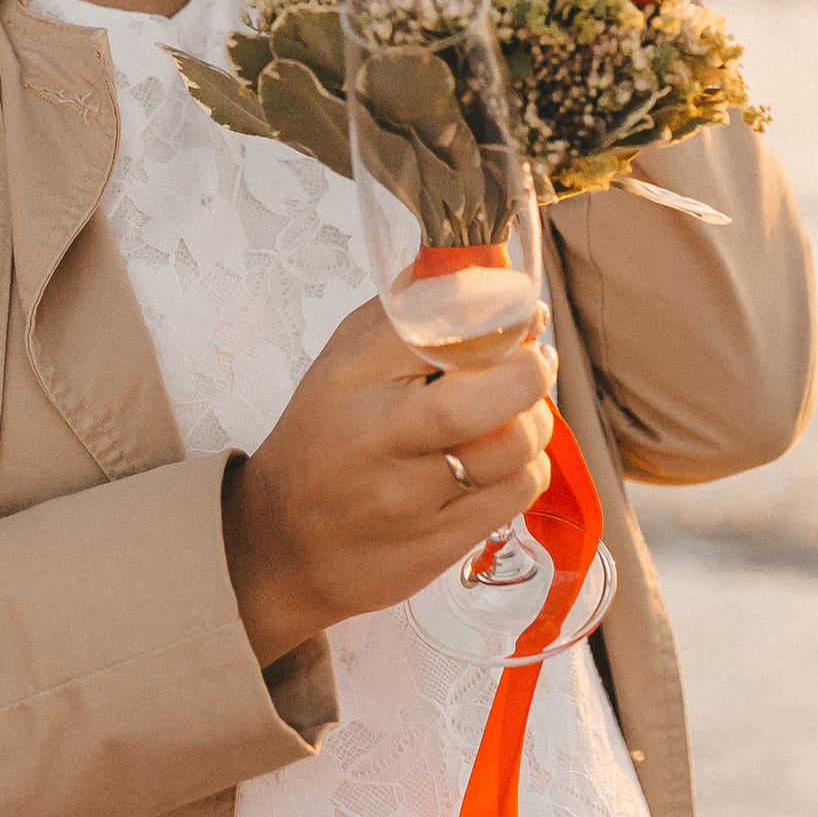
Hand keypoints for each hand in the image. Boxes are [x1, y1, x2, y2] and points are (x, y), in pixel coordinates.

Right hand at [222, 298, 556, 667]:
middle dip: (531, 370)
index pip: (443, 327)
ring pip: (516, 446)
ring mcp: (414, 497)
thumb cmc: (325, 439)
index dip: (501, 314)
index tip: (524, 312)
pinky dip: (527, 467)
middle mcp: (385, 437)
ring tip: (517, 412)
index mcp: (357, 378)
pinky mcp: (440, 542)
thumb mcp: (346, 363)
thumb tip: (485, 273)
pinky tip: (505, 461)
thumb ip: (408, 315)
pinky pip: (517, 494)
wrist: (283, 543)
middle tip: (533, 361)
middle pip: (490, 394)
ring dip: (535, 420)